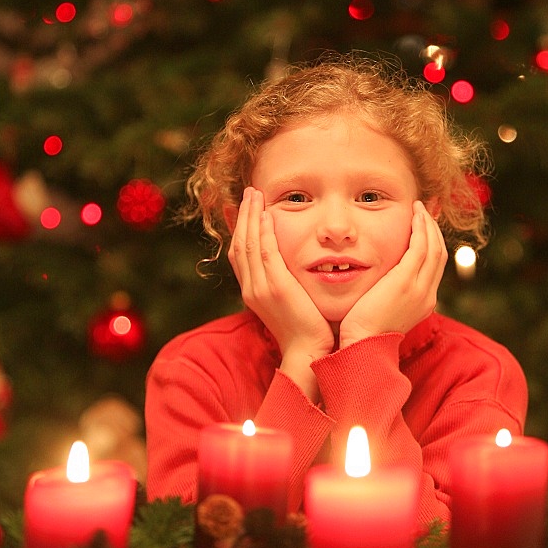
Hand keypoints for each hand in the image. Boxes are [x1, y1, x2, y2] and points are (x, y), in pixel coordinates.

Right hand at [228, 188, 334, 390]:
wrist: (308, 353)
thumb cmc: (306, 331)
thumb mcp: (289, 304)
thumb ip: (286, 285)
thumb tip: (291, 270)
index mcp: (252, 292)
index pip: (239, 254)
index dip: (239, 229)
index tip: (243, 209)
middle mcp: (251, 288)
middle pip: (239, 244)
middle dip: (242, 216)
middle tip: (248, 194)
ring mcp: (260, 288)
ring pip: (248, 244)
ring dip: (250, 217)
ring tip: (254, 195)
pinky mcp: (276, 288)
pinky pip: (265, 253)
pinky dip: (264, 232)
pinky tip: (268, 215)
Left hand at [338, 201, 446, 347]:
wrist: (361, 348)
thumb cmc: (362, 334)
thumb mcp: (382, 311)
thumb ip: (386, 295)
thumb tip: (378, 283)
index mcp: (423, 303)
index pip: (434, 267)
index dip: (432, 244)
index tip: (424, 227)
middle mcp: (427, 295)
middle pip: (440, 254)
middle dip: (434, 230)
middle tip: (425, 211)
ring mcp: (419, 288)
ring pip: (434, 248)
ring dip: (428, 224)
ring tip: (419, 208)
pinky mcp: (406, 281)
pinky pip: (420, 247)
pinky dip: (420, 228)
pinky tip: (414, 215)